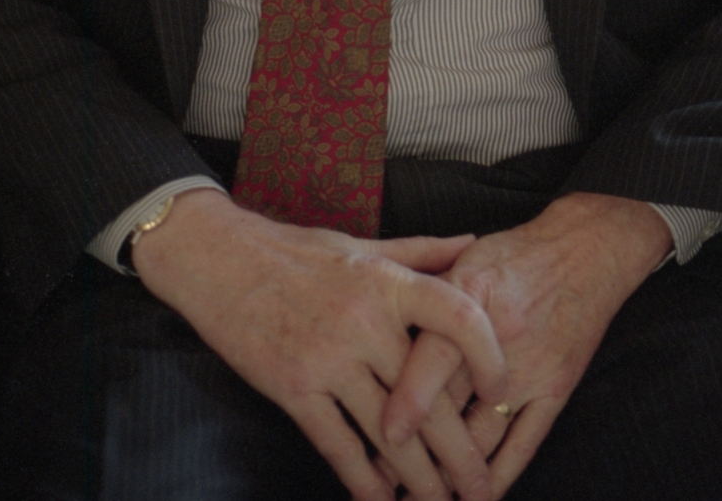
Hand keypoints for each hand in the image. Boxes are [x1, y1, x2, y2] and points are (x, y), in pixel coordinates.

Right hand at [132, 188, 506, 500]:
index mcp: (386, 282)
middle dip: (461, 453)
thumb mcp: (361, 246)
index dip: (489, 355)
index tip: (502, 390)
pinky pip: (337, 444)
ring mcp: (326, 357)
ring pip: (388, 433)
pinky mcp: (292, 387)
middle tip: (484, 490)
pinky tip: (382, 500)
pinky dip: (363, 480)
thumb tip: (475, 246)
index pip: (458, 315)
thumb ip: (421, 252)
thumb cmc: (295, 250)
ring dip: (420, 480)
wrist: (219, 258)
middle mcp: (363, 320)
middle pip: (429, 398)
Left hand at [381, 193, 672, 499]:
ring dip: (451, 473)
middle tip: (383, 479)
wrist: (586, 252)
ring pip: (483, 436)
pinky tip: (477, 496)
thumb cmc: (514, 255)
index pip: (436, 353)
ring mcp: (529, 370)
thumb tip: (374, 318)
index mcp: (468, 296)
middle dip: (416, 450)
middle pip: (453, 405)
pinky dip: (499, 475)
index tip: (386, 435)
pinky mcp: (555, 390)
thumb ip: (423, 291)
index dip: (411, 397)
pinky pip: (524, 444)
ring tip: (419, 494)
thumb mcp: (464, 259)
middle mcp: (499, 338)